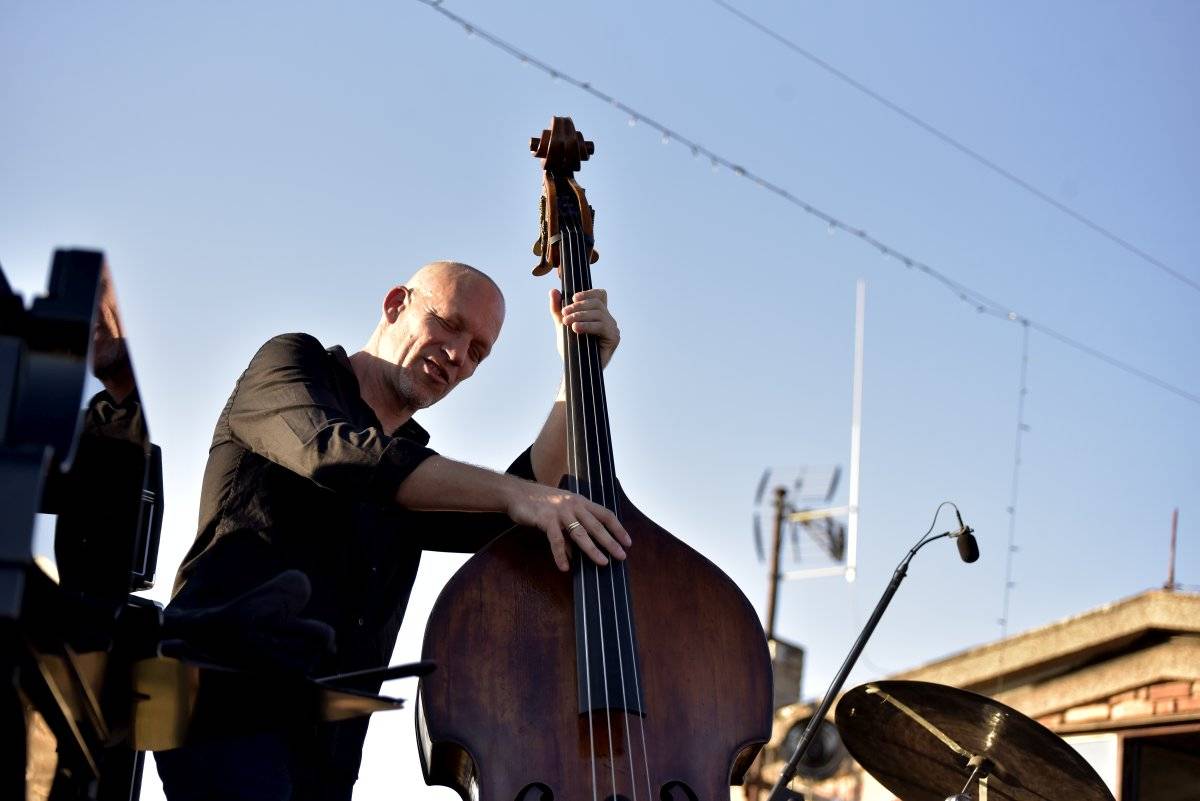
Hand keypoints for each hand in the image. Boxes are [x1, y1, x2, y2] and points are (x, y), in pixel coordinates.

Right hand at [504, 479, 631, 571]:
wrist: (516, 493)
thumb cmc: (540, 503)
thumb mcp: (561, 511)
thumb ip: (571, 528)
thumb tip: (576, 553)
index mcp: (581, 501)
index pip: (605, 514)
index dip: (618, 528)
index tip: (628, 542)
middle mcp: (574, 505)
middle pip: (597, 525)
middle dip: (611, 542)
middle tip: (621, 556)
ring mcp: (560, 512)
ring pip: (580, 533)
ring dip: (592, 549)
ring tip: (602, 563)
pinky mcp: (546, 520)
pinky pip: (557, 540)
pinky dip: (561, 555)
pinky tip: (564, 567)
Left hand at [550, 287, 619, 367]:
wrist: (574, 367)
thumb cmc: (571, 347)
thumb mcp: (562, 325)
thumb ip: (557, 309)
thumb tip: (553, 291)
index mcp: (598, 314)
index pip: (600, 295)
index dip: (588, 293)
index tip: (573, 298)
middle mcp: (608, 319)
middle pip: (597, 303)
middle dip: (578, 307)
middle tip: (564, 315)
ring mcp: (612, 328)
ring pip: (599, 313)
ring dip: (580, 316)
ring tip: (568, 323)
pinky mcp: (614, 338)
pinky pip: (601, 326)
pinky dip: (587, 325)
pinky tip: (576, 328)